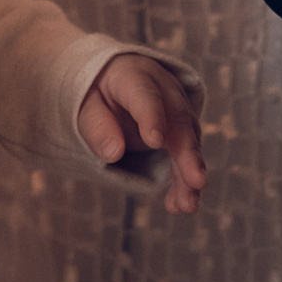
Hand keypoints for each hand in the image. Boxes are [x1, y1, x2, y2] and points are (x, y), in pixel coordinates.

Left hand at [79, 55, 206, 213]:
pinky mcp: (182, 131)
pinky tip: (180, 205)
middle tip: (196, 181)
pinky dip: (184, 181)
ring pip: (189, 142)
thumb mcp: (86, 104)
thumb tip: (113, 153)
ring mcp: (178, 110)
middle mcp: (165, 90)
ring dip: (190, 175)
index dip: (151, 117)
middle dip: (187, 153)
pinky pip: (187, 156)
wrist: (114, 82)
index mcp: (135, 75)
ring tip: (187, 205)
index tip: (155, 141)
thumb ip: (97, 126)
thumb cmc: (96, 93)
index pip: (145, 96)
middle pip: (178, 121)